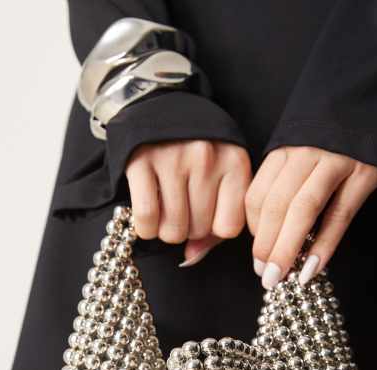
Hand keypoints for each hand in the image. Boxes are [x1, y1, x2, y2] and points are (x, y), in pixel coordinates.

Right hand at [125, 140, 251, 264]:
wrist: (159, 105)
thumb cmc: (195, 153)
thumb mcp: (220, 177)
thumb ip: (216, 222)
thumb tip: (192, 257)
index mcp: (235, 162)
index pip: (229, 228)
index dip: (214, 230)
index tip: (206, 217)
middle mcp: (207, 158)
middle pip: (198, 231)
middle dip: (188, 228)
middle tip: (181, 209)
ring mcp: (173, 159)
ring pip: (172, 230)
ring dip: (165, 230)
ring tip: (165, 210)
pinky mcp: (141, 161)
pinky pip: (146, 218)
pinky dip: (145, 228)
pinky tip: (148, 217)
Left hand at [245, 146, 376, 287]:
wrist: (373, 110)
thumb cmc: (331, 142)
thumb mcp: (301, 153)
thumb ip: (283, 184)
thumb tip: (268, 235)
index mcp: (285, 150)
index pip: (257, 195)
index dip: (253, 230)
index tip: (257, 254)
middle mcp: (305, 153)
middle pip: (276, 206)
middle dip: (266, 246)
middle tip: (264, 275)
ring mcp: (335, 160)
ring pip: (303, 210)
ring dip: (287, 249)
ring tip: (280, 276)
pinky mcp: (364, 172)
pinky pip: (340, 214)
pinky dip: (324, 245)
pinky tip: (312, 268)